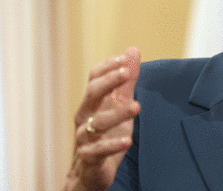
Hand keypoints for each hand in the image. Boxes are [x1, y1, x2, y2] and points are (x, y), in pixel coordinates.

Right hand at [64, 48, 140, 190]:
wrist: (91, 172)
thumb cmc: (107, 133)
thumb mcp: (120, 104)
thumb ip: (127, 81)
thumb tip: (132, 50)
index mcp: (92, 102)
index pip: (94, 77)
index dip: (108, 67)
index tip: (125, 59)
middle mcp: (85, 116)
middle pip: (92, 93)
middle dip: (108, 81)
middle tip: (126, 72)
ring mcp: (85, 137)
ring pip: (96, 122)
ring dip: (117, 114)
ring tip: (136, 106)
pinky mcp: (89, 158)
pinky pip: (98, 150)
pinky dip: (112, 145)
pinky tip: (127, 141)